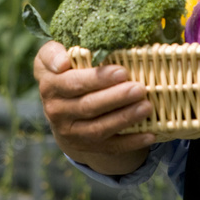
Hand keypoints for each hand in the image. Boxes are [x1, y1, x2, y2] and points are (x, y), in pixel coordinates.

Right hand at [33, 40, 154, 174]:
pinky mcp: (86, 146)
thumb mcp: (52, 56)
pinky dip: (131, 142)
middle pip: (87, 105)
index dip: (94, 78)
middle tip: (139, 88)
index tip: (120, 71)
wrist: (60, 107)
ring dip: (124, 118)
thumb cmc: (65, 70)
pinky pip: (111, 147)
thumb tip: (63, 61)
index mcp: (50, 84)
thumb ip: (54, 52)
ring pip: (99, 128)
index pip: (70, 82)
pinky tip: (149, 134)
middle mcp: (56, 110)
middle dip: (116, 97)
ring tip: (146, 106)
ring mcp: (71, 131)